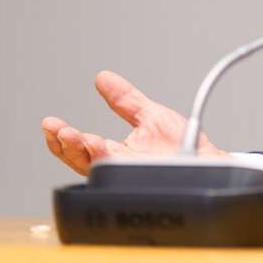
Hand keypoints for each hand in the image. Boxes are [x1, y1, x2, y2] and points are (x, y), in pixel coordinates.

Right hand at [41, 70, 225, 175]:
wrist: (212, 161)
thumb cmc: (183, 145)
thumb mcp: (150, 115)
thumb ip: (125, 100)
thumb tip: (102, 77)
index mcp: (117, 153)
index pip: (82, 147)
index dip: (63, 137)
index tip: (50, 123)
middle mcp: (121, 168)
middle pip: (84, 163)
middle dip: (68, 147)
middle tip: (60, 131)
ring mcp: (134, 177)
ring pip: (101, 173)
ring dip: (86, 156)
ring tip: (79, 138)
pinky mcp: (150, 184)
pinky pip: (128, 180)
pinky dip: (114, 167)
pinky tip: (106, 153)